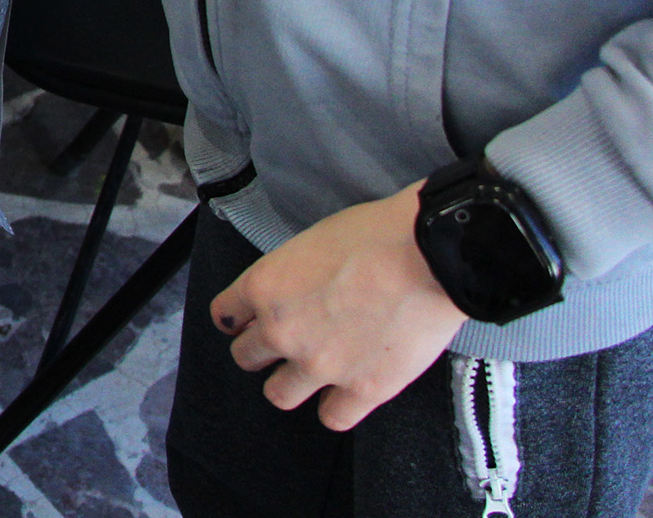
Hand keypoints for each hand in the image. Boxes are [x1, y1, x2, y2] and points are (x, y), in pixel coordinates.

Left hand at [212, 184, 467, 430]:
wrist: (427, 256)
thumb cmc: (374, 235)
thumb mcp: (310, 242)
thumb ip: (290, 275)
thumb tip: (296, 289)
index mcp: (263, 287)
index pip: (225, 315)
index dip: (238, 318)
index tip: (248, 320)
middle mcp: (281, 331)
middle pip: (246, 357)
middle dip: (261, 350)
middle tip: (285, 343)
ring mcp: (319, 365)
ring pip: (279, 394)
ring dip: (290, 383)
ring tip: (310, 371)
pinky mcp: (362, 390)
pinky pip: (332, 418)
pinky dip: (336, 407)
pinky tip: (345, 394)